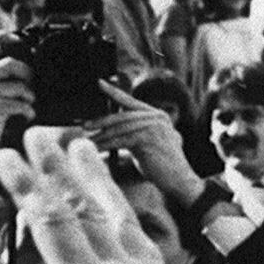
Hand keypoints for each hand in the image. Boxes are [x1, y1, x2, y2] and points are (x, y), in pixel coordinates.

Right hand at [0, 131, 231, 263]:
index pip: (51, 224)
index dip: (26, 186)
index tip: (6, 154)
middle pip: (83, 206)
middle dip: (57, 166)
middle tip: (40, 131)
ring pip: (115, 213)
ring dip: (94, 176)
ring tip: (84, 144)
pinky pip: (139, 234)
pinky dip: (124, 209)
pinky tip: (121, 207)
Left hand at [84, 80, 200, 205]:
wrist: (179, 180)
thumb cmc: (161, 165)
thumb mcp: (148, 142)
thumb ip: (135, 132)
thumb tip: (112, 129)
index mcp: (157, 115)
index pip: (131, 101)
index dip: (114, 91)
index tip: (99, 82)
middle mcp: (157, 118)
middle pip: (122, 116)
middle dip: (101, 121)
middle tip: (85, 126)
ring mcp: (154, 127)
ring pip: (120, 128)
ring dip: (102, 136)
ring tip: (89, 141)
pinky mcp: (148, 139)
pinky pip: (121, 140)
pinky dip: (107, 145)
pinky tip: (97, 149)